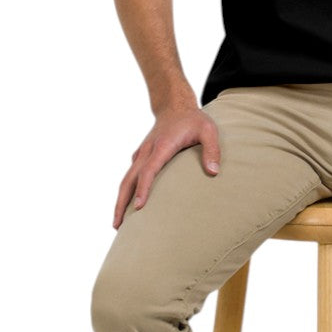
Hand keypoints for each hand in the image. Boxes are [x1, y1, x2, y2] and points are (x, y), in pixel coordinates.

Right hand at [112, 106, 221, 228]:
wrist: (175, 105)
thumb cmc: (194, 120)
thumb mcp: (208, 130)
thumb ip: (212, 150)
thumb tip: (213, 172)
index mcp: (162, 146)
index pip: (149, 170)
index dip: (143, 189)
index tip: (139, 207)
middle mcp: (148, 151)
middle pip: (129, 179)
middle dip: (121, 203)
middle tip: (118, 226)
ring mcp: (142, 153)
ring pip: (126, 178)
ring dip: (120, 200)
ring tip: (117, 224)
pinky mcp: (141, 155)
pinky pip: (131, 174)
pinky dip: (126, 190)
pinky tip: (127, 205)